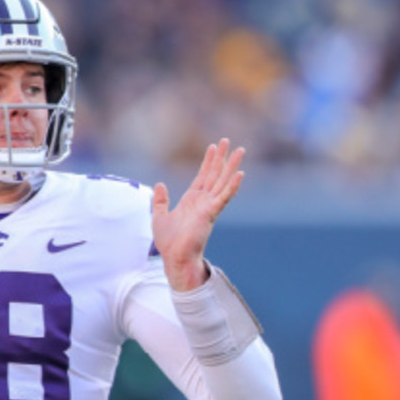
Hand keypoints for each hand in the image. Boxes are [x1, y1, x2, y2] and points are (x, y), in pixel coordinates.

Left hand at [152, 138, 245, 291]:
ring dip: (231, 166)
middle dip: (221, 157)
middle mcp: (202, 201)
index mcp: (192, 200)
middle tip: (228, 141)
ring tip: (240, 150)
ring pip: (222, 181)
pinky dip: (232, 186)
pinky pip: (223, 197)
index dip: (208, 161)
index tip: (213, 147)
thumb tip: (160, 184)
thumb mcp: (159, 216)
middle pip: (214, 174)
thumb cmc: (169, 242)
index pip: (202, 176)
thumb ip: (161, 200)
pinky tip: (240, 174)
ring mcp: (208, 207)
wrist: (174, 258)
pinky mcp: (211, 214)